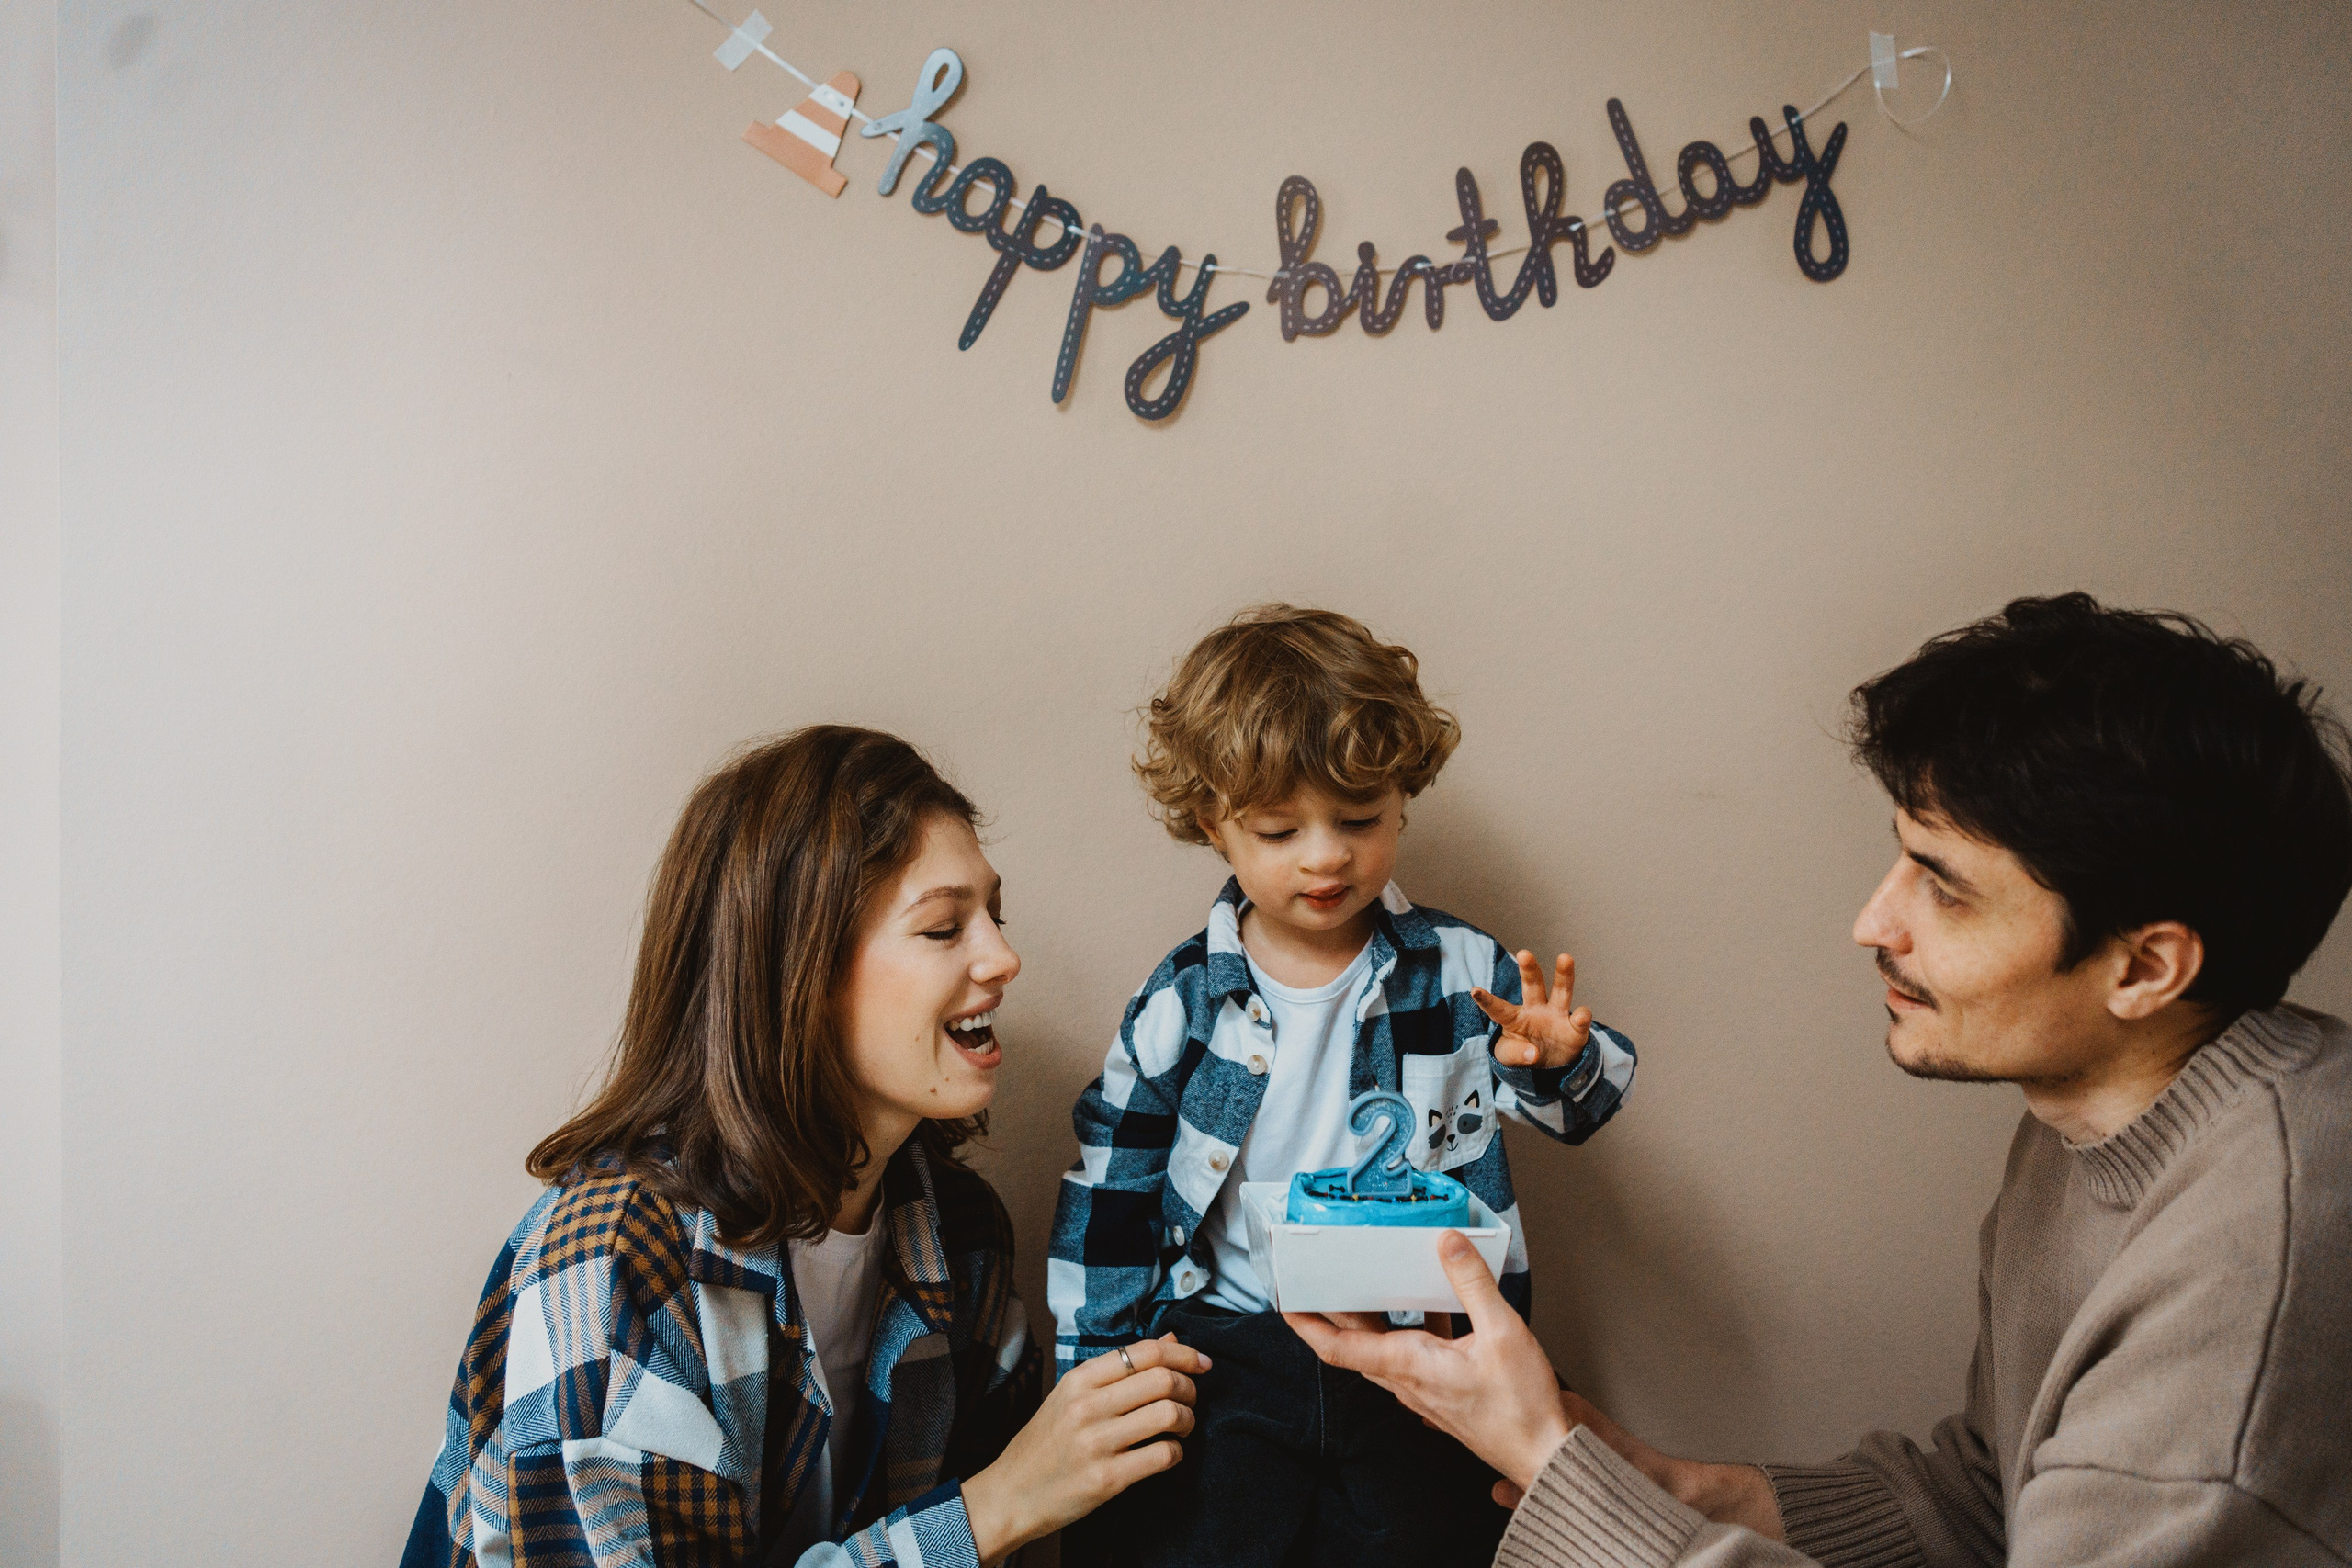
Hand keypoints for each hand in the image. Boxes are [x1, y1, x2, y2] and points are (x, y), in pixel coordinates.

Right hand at [960, 1333, 1207, 1566]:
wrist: (1012, 1493)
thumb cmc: (1045, 1443)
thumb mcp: (1072, 1395)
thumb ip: (1119, 1368)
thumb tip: (1169, 1339)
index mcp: (1079, 1380)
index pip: (1144, 1351)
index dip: (1182, 1352)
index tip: (1200, 1362)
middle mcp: (1087, 1407)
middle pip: (1163, 1380)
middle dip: (1190, 1387)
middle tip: (1190, 1398)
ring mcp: (1097, 1443)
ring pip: (1169, 1414)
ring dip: (1188, 1420)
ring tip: (1182, 1427)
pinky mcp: (1107, 1479)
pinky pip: (1163, 1455)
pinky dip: (1177, 1452)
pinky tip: (1168, 1453)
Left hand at [1287, 1241, 1786, 1540]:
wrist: (1545, 1453)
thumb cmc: (1522, 1407)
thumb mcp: (1502, 1331)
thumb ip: (1471, 1283)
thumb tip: (1447, 1243)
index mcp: (1409, 1365)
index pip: (1338, 1348)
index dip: (1306, 1324)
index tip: (1284, 1301)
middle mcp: (1408, 1382)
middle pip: (1354, 1345)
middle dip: (1331, 1311)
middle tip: (1317, 1279)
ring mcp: (1424, 1392)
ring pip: (1383, 1350)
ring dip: (1370, 1318)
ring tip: (1369, 1282)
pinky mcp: (1443, 1395)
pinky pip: (1412, 1357)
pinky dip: (1410, 1328)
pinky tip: (1435, 1307)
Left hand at [1472, 951, 1591, 1069]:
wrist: (1549, 1066)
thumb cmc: (1523, 1053)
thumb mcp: (1510, 1057)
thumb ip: (1516, 1054)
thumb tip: (1534, 1054)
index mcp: (1514, 1018)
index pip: (1498, 1009)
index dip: (1487, 1001)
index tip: (1474, 991)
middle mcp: (1536, 1010)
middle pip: (1533, 986)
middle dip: (1529, 970)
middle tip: (1523, 953)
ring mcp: (1557, 1016)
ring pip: (1562, 991)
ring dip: (1563, 975)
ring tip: (1565, 958)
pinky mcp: (1575, 1028)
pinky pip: (1581, 1020)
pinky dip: (1583, 1017)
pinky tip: (1581, 1016)